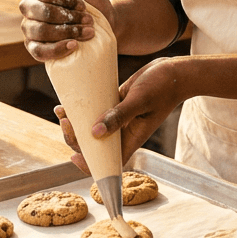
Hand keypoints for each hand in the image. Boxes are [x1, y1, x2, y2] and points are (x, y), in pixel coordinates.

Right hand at [18, 0, 113, 60]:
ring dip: (67, 32)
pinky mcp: (34, 47)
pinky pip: (38, 51)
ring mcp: (30, 28)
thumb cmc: (92, 1)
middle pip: (39, 11)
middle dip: (67, 17)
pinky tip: (73, 45)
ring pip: (39, 30)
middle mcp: (29, 7)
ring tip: (87, 32)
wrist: (107, 24)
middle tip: (88, 20)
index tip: (83, 5)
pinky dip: (57, 49)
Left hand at [55, 56, 187, 171]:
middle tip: (65, 121)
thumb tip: (95, 133)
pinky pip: (96, 111)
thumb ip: (119, 116)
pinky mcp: (116, 103)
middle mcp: (123, 132)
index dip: (89, 165)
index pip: (107, 162)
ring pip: (92, 128)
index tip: (74, 156)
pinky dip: (82, 109)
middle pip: (94, 145)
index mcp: (130, 139)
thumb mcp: (139, 101)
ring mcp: (119, 118)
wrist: (175, 72)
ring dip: (75, 123)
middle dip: (75, 138)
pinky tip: (69, 101)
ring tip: (61, 111)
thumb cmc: (163, 87)